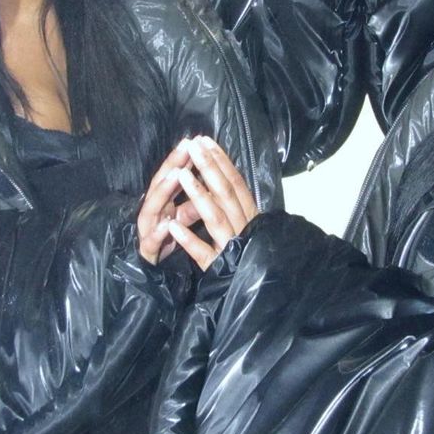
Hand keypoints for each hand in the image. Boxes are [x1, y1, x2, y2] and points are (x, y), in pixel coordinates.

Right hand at [137, 138, 200, 264]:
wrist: (150, 267)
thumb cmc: (168, 237)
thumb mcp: (187, 216)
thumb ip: (197, 200)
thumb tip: (214, 183)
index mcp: (164, 200)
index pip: (173, 174)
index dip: (183, 158)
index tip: (197, 140)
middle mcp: (153, 210)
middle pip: (161, 183)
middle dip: (173, 164)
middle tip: (186, 147)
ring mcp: (146, 229)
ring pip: (153, 207)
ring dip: (165, 191)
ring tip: (177, 176)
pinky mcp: (146, 250)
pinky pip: (152, 241)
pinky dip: (159, 232)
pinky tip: (168, 224)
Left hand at [168, 136, 258, 270]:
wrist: (260, 292)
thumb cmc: (249, 253)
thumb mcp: (247, 225)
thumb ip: (236, 204)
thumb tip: (222, 174)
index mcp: (250, 215)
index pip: (236, 183)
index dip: (221, 162)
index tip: (205, 141)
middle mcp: (244, 226)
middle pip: (226, 193)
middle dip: (208, 168)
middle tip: (192, 146)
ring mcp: (233, 247)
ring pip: (216, 218)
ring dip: (198, 196)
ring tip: (182, 175)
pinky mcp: (219, 268)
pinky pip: (204, 253)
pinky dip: (189, 240)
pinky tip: (173, 228)